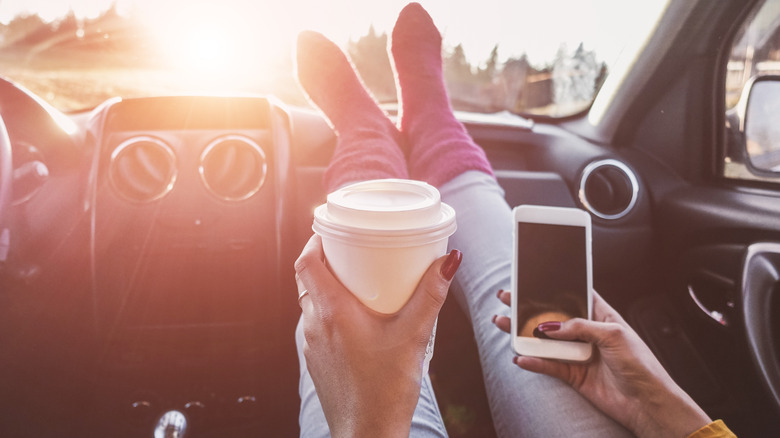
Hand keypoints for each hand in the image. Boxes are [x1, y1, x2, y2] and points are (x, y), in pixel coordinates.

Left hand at [295, 234, 461, 436]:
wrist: (367, 434)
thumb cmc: (386, 390)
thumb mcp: (414, 336)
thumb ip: (431, 296)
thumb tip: (449, 261)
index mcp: (332, 313)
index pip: (306, 263)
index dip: (315, 241)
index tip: (331, 230)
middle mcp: (314, 326)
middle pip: (307, 280)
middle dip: (325, 260)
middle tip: (350, 250)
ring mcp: (311, 345)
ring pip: (310, 303)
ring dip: (327, 286)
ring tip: (356, 280)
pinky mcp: (315, 361)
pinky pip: (316, 324)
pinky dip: (330, 311)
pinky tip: (355, 317)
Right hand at [493, 290, 711, 437]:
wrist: (647, 403)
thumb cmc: (642, 366)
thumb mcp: (613, 335)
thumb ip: (580, 327)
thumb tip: (550, 326)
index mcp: (601, 317)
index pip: (573, 296)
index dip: (553, 288)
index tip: (531, 280)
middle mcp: (587, 333)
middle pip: (552, 316)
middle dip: (528, 307)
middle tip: (507, 297)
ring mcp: (578, 354)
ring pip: (545, 341)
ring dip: (523, 333)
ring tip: (502, 324)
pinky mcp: (573, 375)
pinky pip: (548, 365)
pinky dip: (533, 361)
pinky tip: (520, 357)